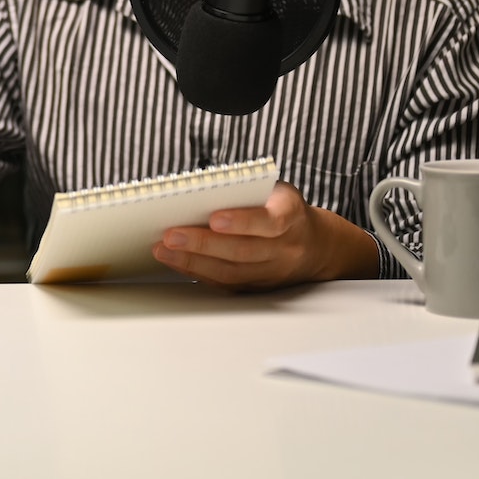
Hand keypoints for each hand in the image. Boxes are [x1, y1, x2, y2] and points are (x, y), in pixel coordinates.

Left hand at [150, 180, 378, 289]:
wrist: (316, 245)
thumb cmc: (283, 208)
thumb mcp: (276, 190)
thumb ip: (247, 191)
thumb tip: (198, 192)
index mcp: (292, 217)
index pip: (269, 222)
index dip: (242, 222)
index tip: (213, 218)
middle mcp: (285, 250)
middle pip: (242, 251)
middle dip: (203, 244)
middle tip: (170, 235)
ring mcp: (271, 273)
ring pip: (231, 272)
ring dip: (192, 261)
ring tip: (163, 248)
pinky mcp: (257, 287)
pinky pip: (225, 284)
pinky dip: (196, 272)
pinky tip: (173, 259)